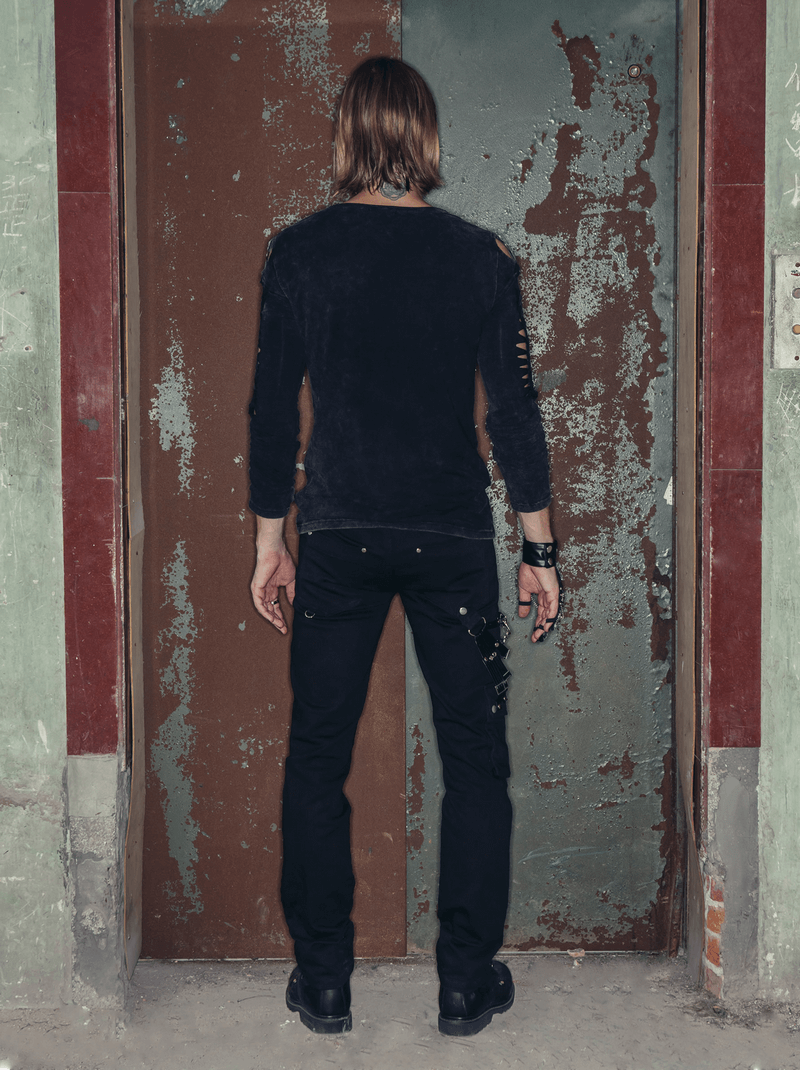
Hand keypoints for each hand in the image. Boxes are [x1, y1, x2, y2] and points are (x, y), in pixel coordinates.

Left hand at [251, 515, 294, 632]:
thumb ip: (292, 593)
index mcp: (272, 589)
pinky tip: (271, 618)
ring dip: (272, 619)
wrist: (276, 551)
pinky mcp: (256, 588)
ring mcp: (260, 590)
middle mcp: (265, 591)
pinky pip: (259, 604)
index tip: (286, 626)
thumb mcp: (290, 581)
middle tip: (283, 629)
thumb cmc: (282, 561)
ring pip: (264, 609)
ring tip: (279, 626)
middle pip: (270, 610)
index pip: (275, 606)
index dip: (281, 616)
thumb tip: (294, 604)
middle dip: (277, 620)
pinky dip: (265, 612)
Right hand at [517, 562, 560, 642]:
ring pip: (550, 613)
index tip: (533, 631)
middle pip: (546, 615)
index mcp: (542, 595)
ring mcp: (552, 595)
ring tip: (541, 633)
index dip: (537, 622)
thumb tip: (522, 613)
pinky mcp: (554, 592)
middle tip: (536, 636)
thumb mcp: (524, 590)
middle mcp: (548, 596)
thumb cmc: (530, 569)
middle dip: (541, 627)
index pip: (541, 612)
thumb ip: (524, 602)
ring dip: (545, 624)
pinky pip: (554, 607)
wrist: (533, 560)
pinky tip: (547, 624)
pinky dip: (551, 617)